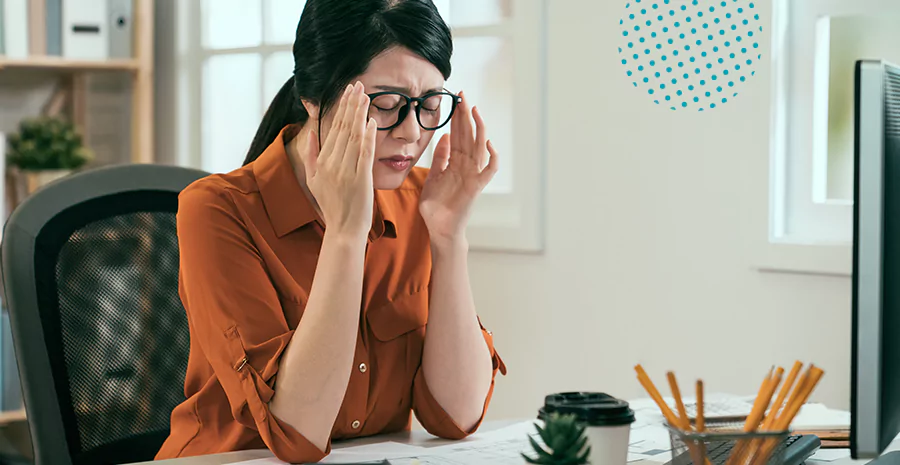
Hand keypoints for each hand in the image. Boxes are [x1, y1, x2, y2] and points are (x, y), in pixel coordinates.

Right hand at [303, 81, 377, 240]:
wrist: (343, 230)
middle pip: (342, 127)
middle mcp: (331, 164)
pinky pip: (364, 153)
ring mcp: (346, 171)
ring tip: (365, 95)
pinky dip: (368, 136)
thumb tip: (311, 133)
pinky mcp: (360, 179)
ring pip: (353, 136)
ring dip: (360, 114)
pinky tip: (372, 121)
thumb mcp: (313, 180)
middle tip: (357, 84)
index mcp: (321, 162)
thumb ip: (310, 155)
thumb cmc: (331, 205)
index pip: (332, 128)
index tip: (347, 92)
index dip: (341, 108)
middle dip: (350, 104)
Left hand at [419, 92, 497, 245]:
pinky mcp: (476, 187)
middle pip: (468, 136)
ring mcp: (473, 175)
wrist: (439, 229)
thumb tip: (443, 136)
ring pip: (479, 147)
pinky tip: (488, 143)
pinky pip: (489, 170)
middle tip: (463, 96)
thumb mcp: (432, 177)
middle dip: (465, 116)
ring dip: (478, 128)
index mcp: (455, 163)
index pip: (457, 135)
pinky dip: (492, 157)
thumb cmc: (436, 207)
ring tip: (474, 110)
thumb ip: (439, 158)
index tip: (454, 100)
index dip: (456, 118)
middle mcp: (466, 166)